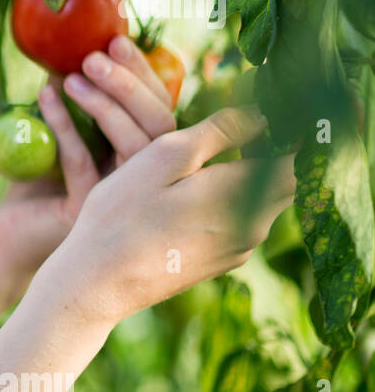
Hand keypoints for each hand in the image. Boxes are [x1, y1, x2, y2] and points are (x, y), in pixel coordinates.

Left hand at [0, 34, 178, 303]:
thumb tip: (76, 49)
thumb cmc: (36, 181)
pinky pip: (82, 163)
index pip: (160, 109)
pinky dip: (63, 126)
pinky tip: (44, 99)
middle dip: (131, 84)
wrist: (8, 234)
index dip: (144, 74)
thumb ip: (74, 99)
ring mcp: (124, 202)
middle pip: (161, 126)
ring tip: (72, 75)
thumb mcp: (59, 130)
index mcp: (145, 158)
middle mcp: (147, 181)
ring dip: (104, 103)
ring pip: (134, 147)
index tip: (118, 40)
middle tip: (97, 55)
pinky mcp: (89, 213)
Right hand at [53, 105, 296, 326]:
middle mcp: (253, 225)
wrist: (96, 284)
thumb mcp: (163, 158)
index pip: (296, 153)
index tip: (268, 108)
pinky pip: (240, 221)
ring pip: (262, 201)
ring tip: (206, 161)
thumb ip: (219, 132)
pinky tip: (189, 197)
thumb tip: (264, 113)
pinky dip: (228, 201)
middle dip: (271, 150)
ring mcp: (238, 248)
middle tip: (241, 126)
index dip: (289, 128)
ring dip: (246, 177)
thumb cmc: (121, 216)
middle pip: (284, 178)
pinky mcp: (220, 262)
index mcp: (243, 193)